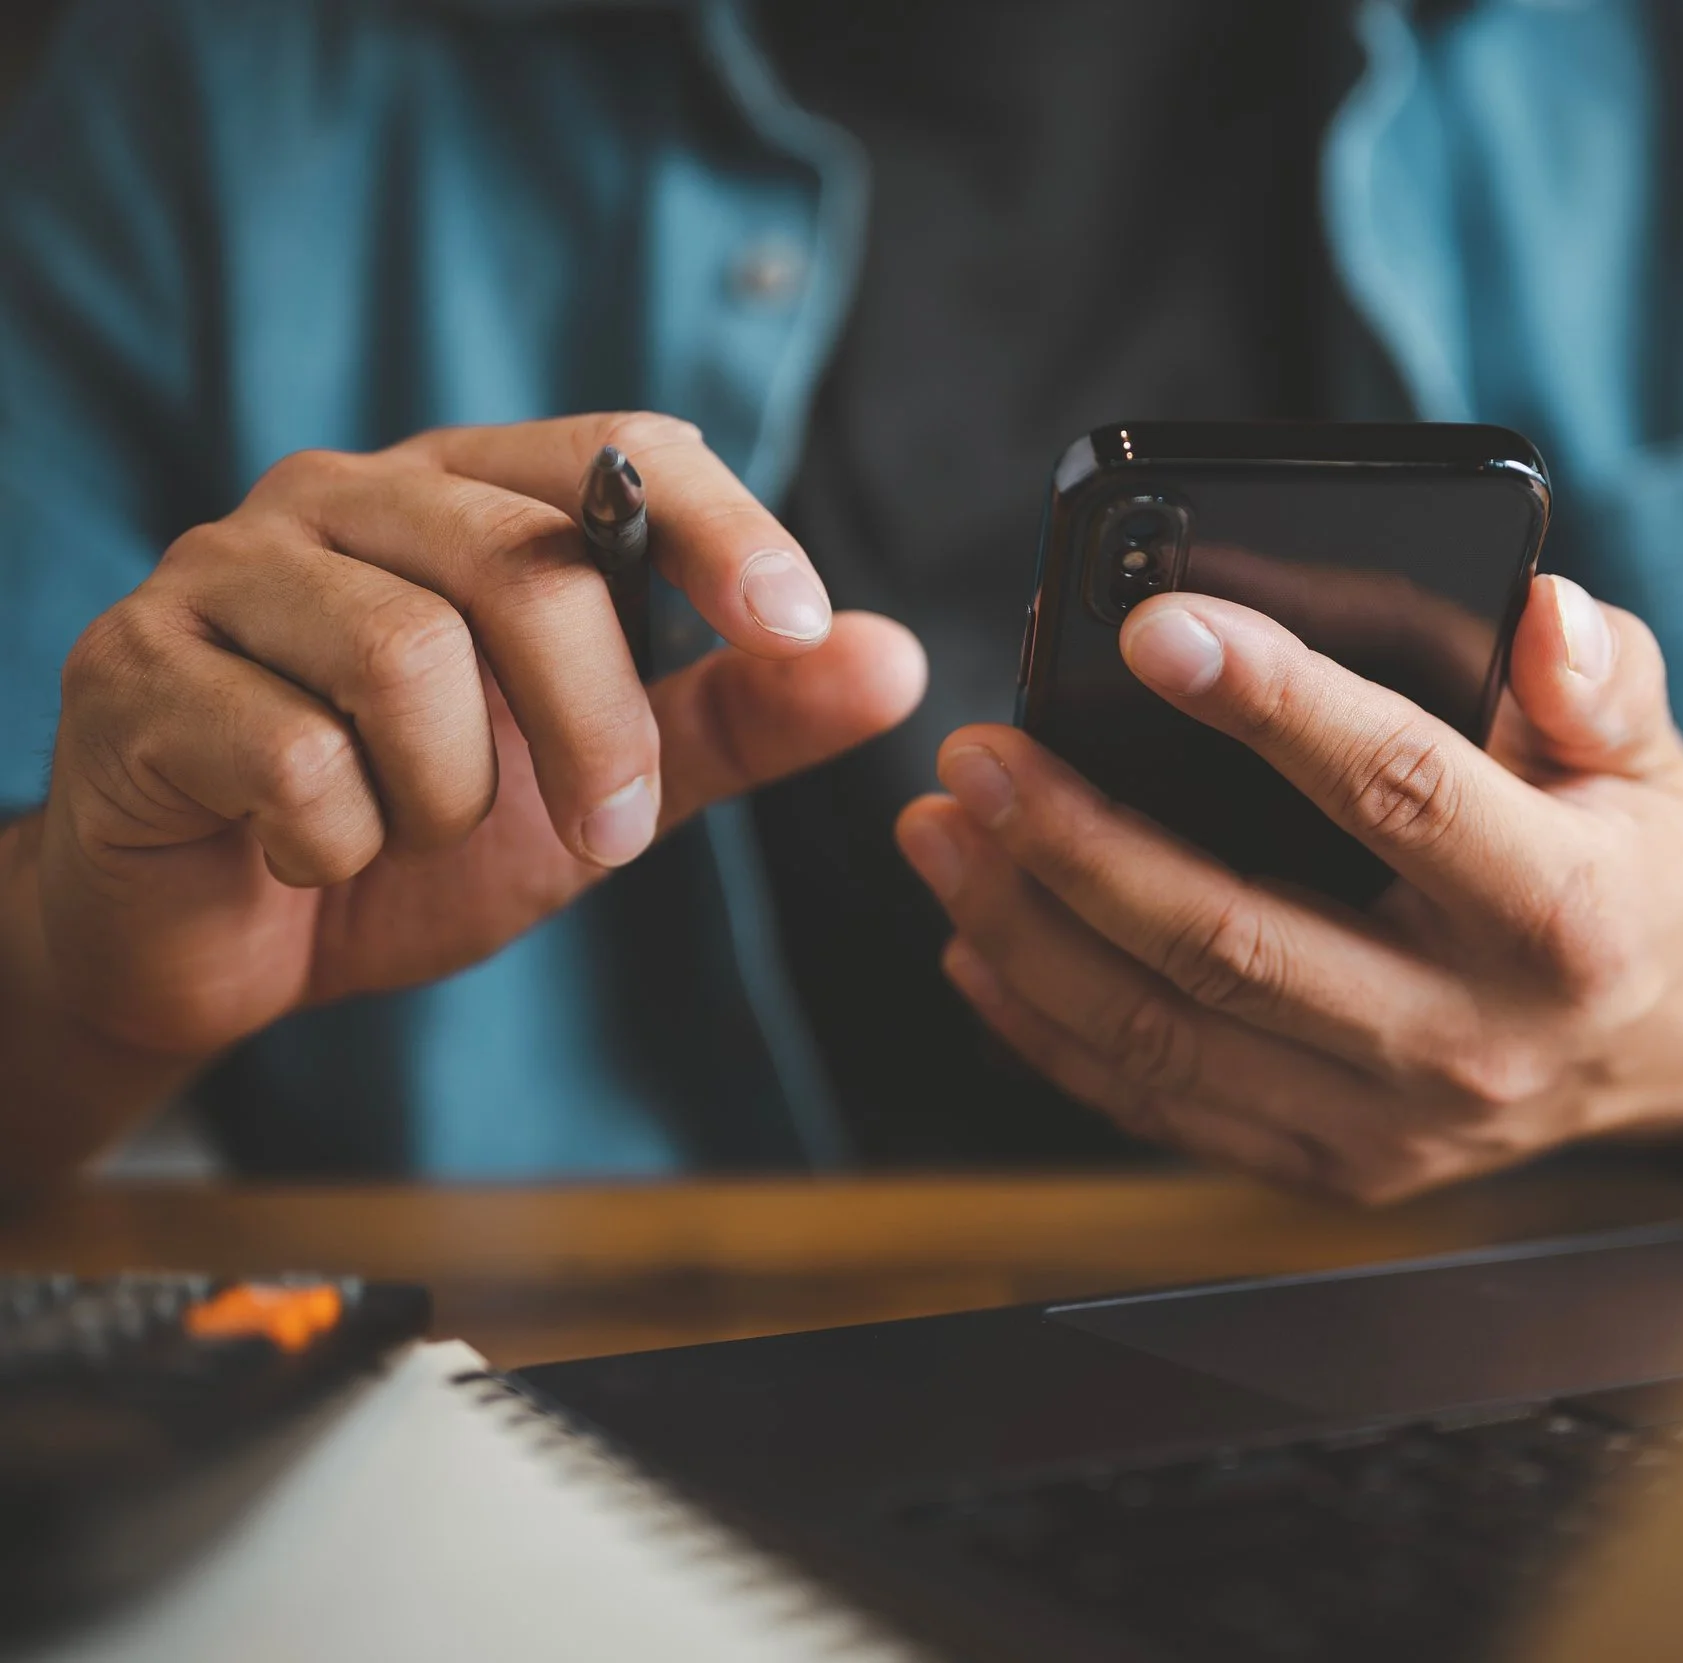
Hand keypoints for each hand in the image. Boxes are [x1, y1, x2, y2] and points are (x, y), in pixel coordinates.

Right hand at [31, 412, 924, 1066]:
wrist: (222, 943)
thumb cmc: (415, 830)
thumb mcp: (610, 780)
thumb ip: (742, 716)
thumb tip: (895, 659)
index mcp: (470, 494)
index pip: (619, 450)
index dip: (721, 525)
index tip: (798, 621)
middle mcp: (345, 498)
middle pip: (523, 561)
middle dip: (595, 723)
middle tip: (613, 836)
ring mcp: (225, 571)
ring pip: (402, 654)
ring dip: (448, 794)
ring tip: (416, 835)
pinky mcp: (135, 671)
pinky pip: (287, 751)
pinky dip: (337, 838)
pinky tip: (310, 854)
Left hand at [895, 574, 1682, 1203]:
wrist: (1680, 1045)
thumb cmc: (1640, 865)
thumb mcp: (1657, 752)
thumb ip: (1606, 673)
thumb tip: (1541, 611)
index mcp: (1562, 912)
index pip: (1399, 792)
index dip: (1275, 705)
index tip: (1156, 628)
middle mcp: (1472, 1038)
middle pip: (1235, 940)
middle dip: (1079, 842)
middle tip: (981, 752)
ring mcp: (1394, 1126)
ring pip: (1168, 1036)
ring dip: (1030, 931)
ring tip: (946, 832)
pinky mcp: (1333, 1167)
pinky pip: (1161, 1107)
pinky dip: (1050, 1029)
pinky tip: (981, 942)